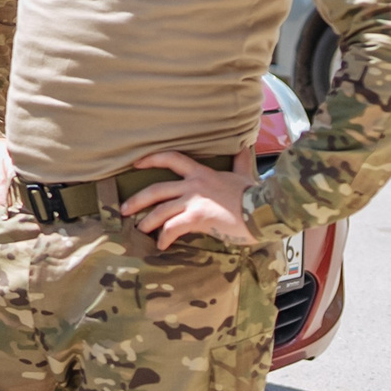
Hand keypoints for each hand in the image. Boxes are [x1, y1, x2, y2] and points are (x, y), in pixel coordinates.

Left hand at [119, 148, 259, 250]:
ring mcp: (195, 201)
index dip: (151, 159)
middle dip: (137, 200)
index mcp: (202, 172)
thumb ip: (240, 160)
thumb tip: (244, 145)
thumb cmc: (255, 195)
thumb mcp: (245, 173)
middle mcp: (194, 185)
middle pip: (156, 189)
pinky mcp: (198, 217)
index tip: (136, 163)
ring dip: (146, 222)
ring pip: (160, 210)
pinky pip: (173, 228)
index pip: (171, 158)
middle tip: (124, 209)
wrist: (265, 209)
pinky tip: (161, 245)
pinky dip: (164, 237)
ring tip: (138, 230)